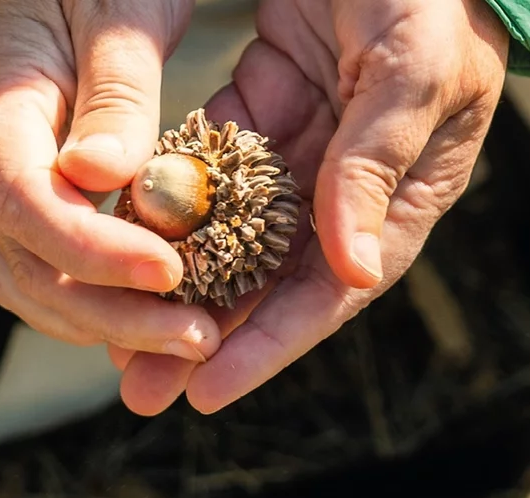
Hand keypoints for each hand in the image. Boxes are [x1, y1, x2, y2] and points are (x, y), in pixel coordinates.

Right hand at [0, 0, 222, 361]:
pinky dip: (106, 299)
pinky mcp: (46, 193)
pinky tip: (168, 310)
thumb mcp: (117, 7)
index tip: (171, 273)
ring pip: (32, 281)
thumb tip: (98, 175)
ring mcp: (15, 179)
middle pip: (24, 264)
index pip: (26, 201)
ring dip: (107, 321)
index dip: (93, 250)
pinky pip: (57, 265)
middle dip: (108, 311)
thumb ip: (113, 88)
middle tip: (196, 337)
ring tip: (193, 336)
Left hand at [114, 0, 509, 414]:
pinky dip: (168, 200)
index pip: (331, 289)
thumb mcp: (413, 73)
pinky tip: (121, 237)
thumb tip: (354, 274)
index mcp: (402, 192)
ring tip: (116, 334)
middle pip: (270, 279)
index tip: (208, 392)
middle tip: (141, 389)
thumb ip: (377, 166)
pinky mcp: (265, 107)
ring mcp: (302, 146)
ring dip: (177, 282)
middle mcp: (347, 183)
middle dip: (208, 336)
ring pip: (230, 231)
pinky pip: (209, 164)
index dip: (271, 345)